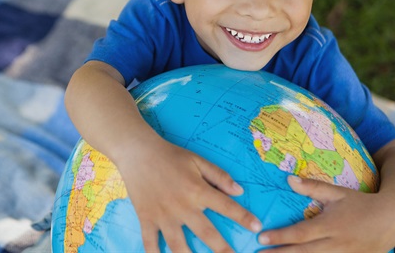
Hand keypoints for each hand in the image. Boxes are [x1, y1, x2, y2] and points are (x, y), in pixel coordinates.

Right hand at [116, 135, 261, 251]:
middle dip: (222, 251)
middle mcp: (182, 207)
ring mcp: (163, 216)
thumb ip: (219, 176)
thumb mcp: (197, 160)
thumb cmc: (170, 155)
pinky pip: (150, 244)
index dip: (243, 218)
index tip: (257, 227)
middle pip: (207, 234)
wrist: (138, 152)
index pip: (226, 207)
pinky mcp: (147, 219)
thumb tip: (240, 190)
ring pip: (179, 247)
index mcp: (197, 190)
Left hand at [258, 176, 394, 251]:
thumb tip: (288, 179)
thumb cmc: (360, 204)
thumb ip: (312, 187)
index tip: (261, 237)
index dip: (281, 236)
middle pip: (303, 252)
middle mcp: (335, 244)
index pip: (301, 233)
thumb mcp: (337, 193)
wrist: (390, 220)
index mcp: (330, 225)